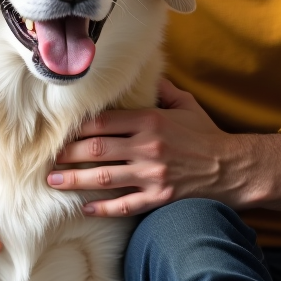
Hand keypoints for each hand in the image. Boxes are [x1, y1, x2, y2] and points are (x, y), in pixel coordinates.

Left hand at [47, 79, 280, 217]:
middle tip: (47, 159)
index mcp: (150, 120)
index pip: (104, 122)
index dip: (78, 128)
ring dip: (75, 180)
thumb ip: (159, 89)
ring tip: (53, 182)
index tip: (60, 131)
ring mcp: (153, 175)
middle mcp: (147, 147)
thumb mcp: (184, 104)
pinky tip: (86, 208)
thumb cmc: (206, 134)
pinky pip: (125, 205)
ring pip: (104, 177)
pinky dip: (103, 207)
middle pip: (97, 150)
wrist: (233, 167)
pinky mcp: (159, 198)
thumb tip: (140, 72)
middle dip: (68, 155)